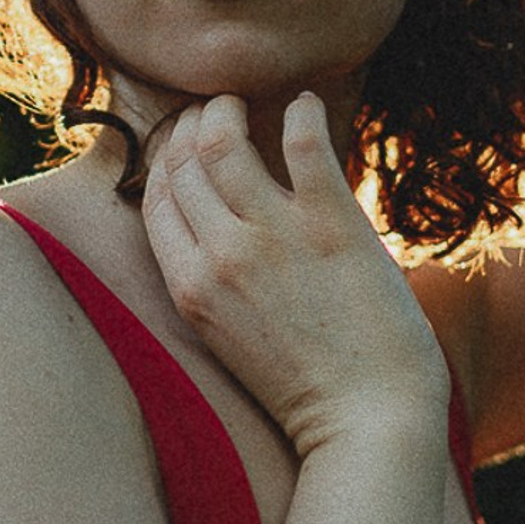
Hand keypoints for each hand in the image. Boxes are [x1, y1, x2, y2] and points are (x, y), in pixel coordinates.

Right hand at [142, 93, 449, 456]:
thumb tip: (216, 229)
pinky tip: (306, 105)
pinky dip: (301, 113)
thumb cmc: (308, 389)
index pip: (156, 197)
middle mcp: (221, 256)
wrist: (368, 422)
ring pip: (223, 142)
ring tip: (242, 101)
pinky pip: (303, 143)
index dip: (166, 158)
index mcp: (190, 288)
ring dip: (228, 110)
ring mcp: (274, 237)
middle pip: (183, 162)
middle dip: (191, 124)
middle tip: (212, 110)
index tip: (183, 140)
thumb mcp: (231, 338)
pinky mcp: (332, 225)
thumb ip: (214, 283)